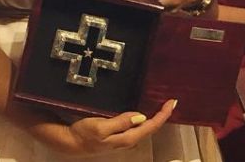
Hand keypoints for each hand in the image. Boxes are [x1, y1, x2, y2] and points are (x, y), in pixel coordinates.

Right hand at [43, 99, 177, 154]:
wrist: (72, 143)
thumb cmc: (84, 134)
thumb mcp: (100, 127)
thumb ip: (121, 122)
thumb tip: (141, 117)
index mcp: (128, 138)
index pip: (151, 126)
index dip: (163, 115)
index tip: (172, 102)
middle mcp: (129, 140)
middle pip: (151, 128)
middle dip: (162, 115)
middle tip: (171, 101)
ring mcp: (124, 139)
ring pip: (145, 128)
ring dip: (155, 117)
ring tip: (162, 106)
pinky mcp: (119, 135)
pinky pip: (137, 127)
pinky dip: (145, 119)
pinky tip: (145, 113)